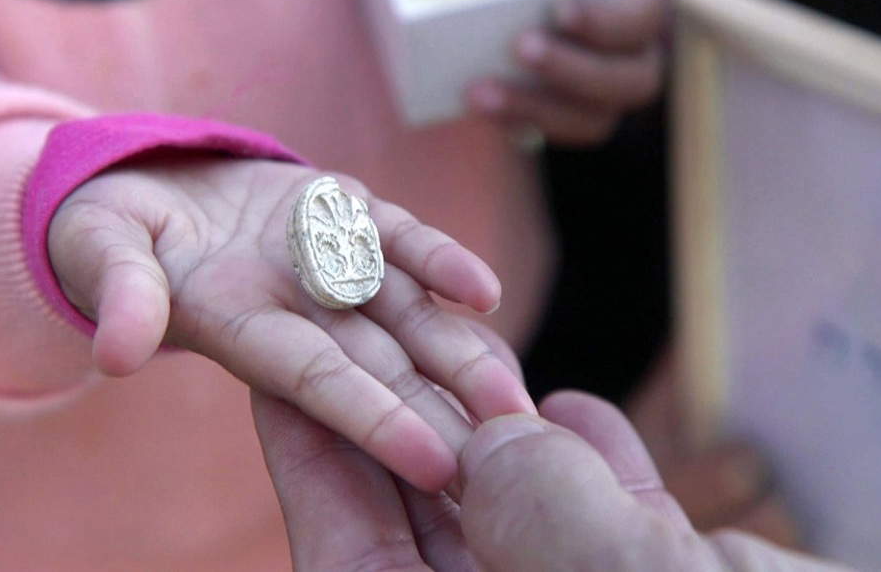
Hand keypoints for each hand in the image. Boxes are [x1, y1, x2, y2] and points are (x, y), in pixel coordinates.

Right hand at [48, 158, 532, 491]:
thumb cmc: (111, 233)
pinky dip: (440, 262)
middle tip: (511, 455)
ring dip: (460, 353)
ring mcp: (329, 265)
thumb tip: (116, 355)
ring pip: (407, 315)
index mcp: (243, 331)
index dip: (373, 420)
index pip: (319, 383)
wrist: (148, 186)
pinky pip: (400, 242)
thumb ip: (122, 295)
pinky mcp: (346, 215)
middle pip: (381, 366)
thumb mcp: (103, 254)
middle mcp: (298, 310)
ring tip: (513, 398)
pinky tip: (484, 291)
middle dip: (441, 409)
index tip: (434, 464)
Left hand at [257, 388, 850, 570]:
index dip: (313, 464)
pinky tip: (569, 409)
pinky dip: (589, 463)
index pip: (353, 555)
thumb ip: (546, 525)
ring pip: (514, 515)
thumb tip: (495, 443)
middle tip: (348, 332)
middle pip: (423, 521)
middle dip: (396, 422)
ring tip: (448, 351)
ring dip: (489, 432)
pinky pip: (604, 520)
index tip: (276, 382)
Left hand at [466, 0, 666, 145]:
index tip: (559, 10)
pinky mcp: (567, 110)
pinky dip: (517, 126)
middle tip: (519, 48)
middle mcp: (636, 50)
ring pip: (592, 122)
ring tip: (479, 94)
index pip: (642, 17)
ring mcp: (604, 89)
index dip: (606, 22)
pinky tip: (481, 111)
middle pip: (627, 82)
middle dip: (570, 71)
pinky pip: (553, 133)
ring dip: (536, 112)